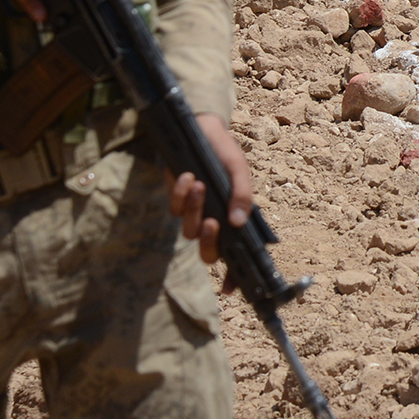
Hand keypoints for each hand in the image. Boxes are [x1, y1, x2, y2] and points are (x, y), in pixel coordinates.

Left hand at [168, 113, 254, 283]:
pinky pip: (175, 208)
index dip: (235, 277)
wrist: (202, 129)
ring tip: (199, 184)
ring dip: (194, 210)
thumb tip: (238, 223)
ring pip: (189, 231)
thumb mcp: (239, 170)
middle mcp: (215, 221)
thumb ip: (243, 195)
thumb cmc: (225, 152)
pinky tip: (187, 177)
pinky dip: (181, 194)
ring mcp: (194, 213)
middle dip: (208, 243)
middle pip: (208, 253)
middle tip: (212, 223)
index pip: (237, 255)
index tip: (234, 289)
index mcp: (235, 219)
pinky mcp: (176, 200)